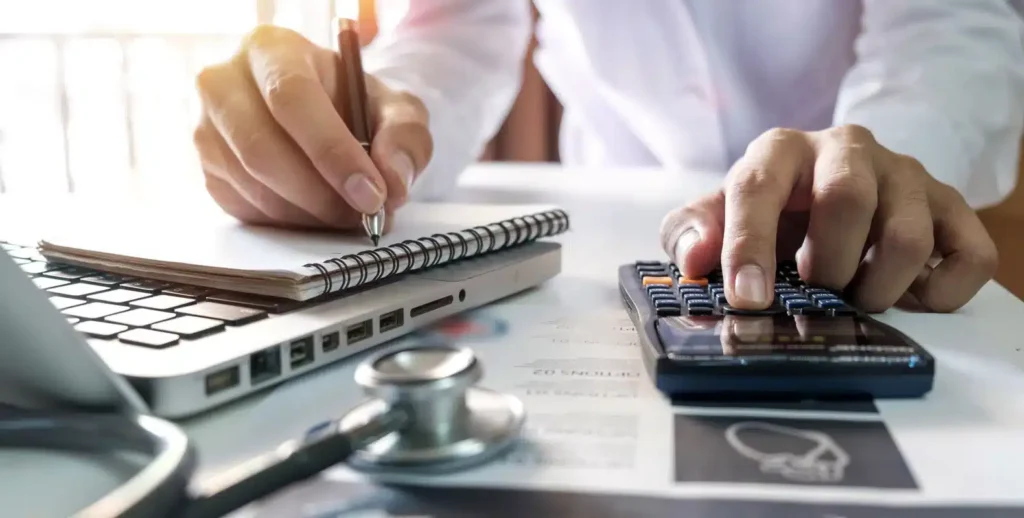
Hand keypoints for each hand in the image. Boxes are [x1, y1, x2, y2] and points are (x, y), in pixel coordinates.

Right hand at [192, 25, 432, 230]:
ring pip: (253, 186)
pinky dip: (290, 222)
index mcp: (272, 50)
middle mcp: (224, 83)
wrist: (323, 116)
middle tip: (364, 214)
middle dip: (321, 194)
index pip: (292, 98)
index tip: (370, 193)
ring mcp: (206, 130)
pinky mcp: (208, 172)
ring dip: (309, 213)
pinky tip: (318, 212)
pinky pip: (245, 209)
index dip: (332, 151)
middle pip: (261, 149)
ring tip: (348, 214)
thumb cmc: (355, 104)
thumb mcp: (394, 108)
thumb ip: (405, 137)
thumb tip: (393, 182)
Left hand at [660, 125, 997, 312]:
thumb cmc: (771, 210)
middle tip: (816, 289)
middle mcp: (847, 150)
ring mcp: (905, 176)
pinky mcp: (951, 206)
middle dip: (826, 262)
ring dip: (879, 287)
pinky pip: (968, 255)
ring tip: (856, 297)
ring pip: (908, 235)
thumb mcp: (718, 216)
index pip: (758, 187)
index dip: (748, 246)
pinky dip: (938, 293)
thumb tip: (694, 261)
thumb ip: (690, 232)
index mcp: (781, 151)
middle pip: (847, 198)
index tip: (747, 298)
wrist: (833, 188)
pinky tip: (907, 295)